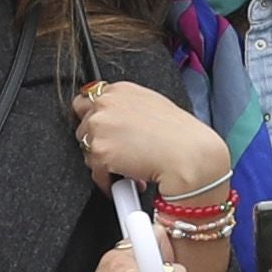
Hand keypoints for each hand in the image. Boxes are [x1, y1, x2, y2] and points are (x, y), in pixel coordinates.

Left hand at [70, 78, 231, 199]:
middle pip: (82, 125)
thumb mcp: (153, 105)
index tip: (101, 130)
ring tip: (124, 166)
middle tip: (115, 151)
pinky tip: (122, 181)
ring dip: (101, 160)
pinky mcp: (99, 151)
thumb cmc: (180, 134)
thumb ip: (128, 107)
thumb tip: (117, 118)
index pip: (87, 100)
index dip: (93, 118)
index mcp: (119, 90)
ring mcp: (100, 127)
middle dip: (96, 140)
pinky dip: (106, 180)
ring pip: (85, 148)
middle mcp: (105, 104)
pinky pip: (94, 171)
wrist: (188, 155)